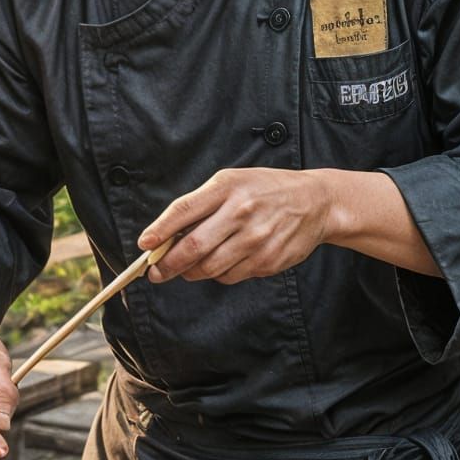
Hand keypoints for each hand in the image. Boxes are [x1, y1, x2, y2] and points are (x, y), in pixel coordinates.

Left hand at [138, 168, 332, 284]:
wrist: (315, 202)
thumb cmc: (265, 190)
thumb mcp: (233, 182)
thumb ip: (201, 204)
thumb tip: (166, 235)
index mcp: (227, 188)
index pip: (184, 211)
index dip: (160, 231)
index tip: (144, 245)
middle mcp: (241, 212)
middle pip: (193, 247)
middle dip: (167, 264)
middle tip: (155, 272)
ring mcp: (256, 239)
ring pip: (210, 268)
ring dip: (191, 272)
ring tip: (187, 268)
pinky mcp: (268, 261)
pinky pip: (231, 276)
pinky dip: (219, 274)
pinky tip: (223, 262)